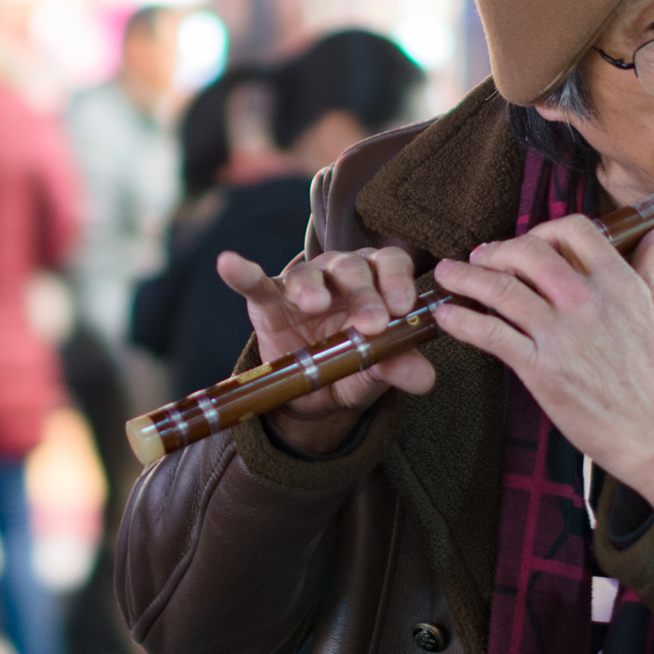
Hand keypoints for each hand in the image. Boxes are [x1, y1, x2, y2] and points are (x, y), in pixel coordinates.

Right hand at [216, 244, 437, 453]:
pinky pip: (256, 283)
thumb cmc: (352, 367)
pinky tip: (229, 263)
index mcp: (377, 283)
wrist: (312, 390)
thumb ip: (398, 368)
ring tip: (313, 304)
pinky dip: (242, 272)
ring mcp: (303, 285)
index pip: (391, 265)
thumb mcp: (376, 374)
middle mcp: (342, 274)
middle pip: (353, 269)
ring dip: (312, 286)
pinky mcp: (268, 301)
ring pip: (309, 273)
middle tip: (371, 323)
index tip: (403, 305)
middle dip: (363, 294)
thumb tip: (425, 377)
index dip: (397, 280)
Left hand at [428, 216, 653, 506]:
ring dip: (466, 278)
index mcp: (618, 281)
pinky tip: (445, 316)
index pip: (573, 230)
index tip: (530, 241)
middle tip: (481, 257)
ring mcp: (560, 335)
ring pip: (501, 290)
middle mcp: (586, 301)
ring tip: (447, 275)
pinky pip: (491, 336)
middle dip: (498, 249)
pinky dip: (462, 321)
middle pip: (528, 252)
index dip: (544, 229)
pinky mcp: (540, 369)